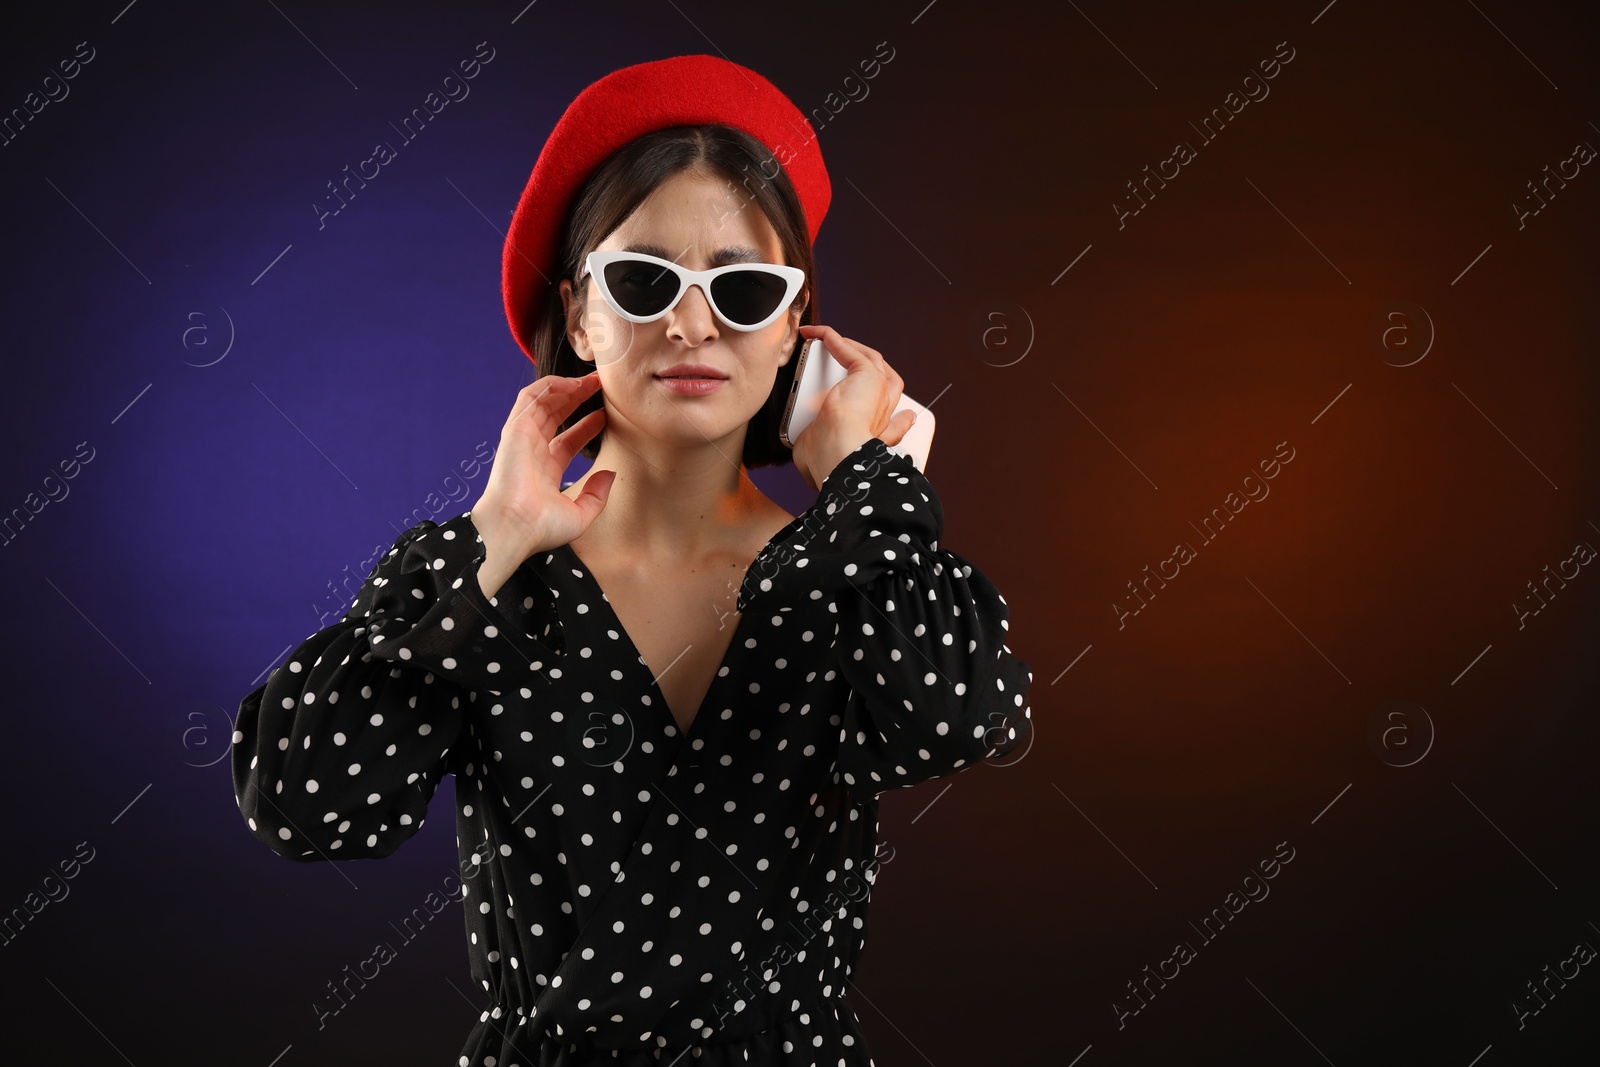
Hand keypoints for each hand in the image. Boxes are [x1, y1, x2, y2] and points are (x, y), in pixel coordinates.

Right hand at [469, 371, 614, 596]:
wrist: (517, 527)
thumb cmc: (542, 527)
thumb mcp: (581, 514)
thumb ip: (597, 494)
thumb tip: (611, 474)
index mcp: (546, 471)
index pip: (568, 440)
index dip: (587, 426)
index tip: (606, 415)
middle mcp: (533, 452)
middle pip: (556, 416)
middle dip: (578, 399)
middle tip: (600, 386)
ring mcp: (522, 439)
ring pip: (544, 403)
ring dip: (567, 388)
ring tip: (591, 380)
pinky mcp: (515, 429)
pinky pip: (530, 398)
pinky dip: (550, 386)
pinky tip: (573, 384)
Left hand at [789, 324, 918, 491]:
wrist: (840, 451)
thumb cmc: (830, 460)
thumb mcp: (821, 460)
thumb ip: (820, 458)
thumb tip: (808, 469)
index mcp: (877, 437)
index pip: (895, 426)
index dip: (900, 421)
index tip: (905, 416)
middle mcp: (883, 413)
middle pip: (888, 384)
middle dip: (876, 370)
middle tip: (856, 358)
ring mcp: (880, 392)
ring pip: (872, 360)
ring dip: (853, 348)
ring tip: (834, 341)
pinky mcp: (868, 374)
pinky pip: (850, 350)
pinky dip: (833, 339)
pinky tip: (818, 334)